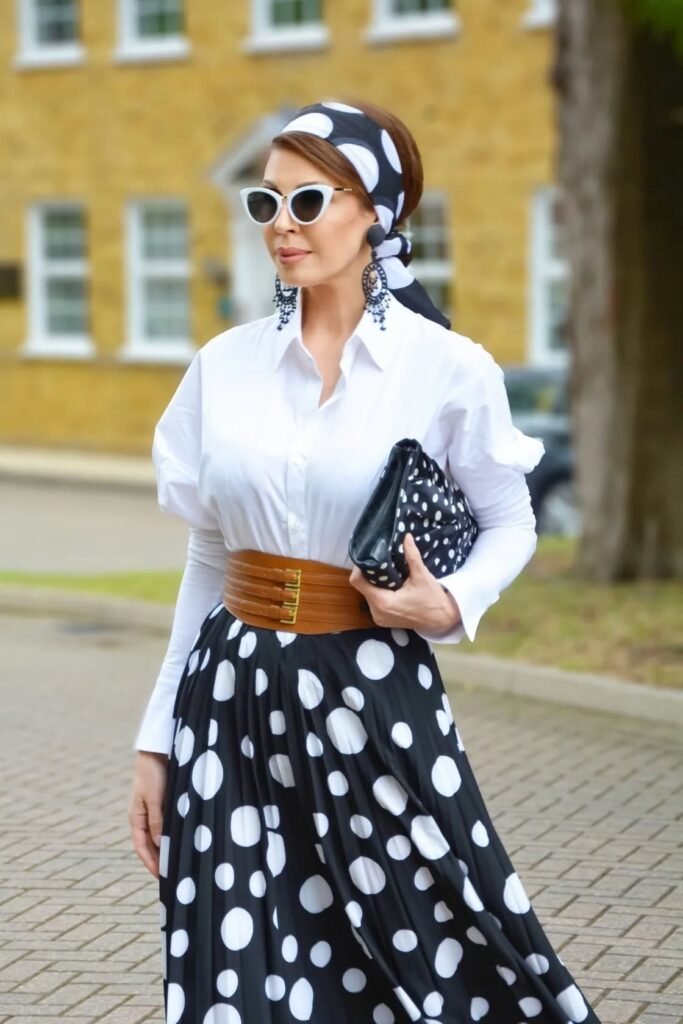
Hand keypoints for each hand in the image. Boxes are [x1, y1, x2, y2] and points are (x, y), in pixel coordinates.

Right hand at [128, 751, 167, 877]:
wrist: (157, 751)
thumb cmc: (153, 774)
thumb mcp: (155, 798)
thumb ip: (157, 821)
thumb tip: (159, 844)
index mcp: (136, 818)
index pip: (141, 847)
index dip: (150, 863)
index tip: (160, 877)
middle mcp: (143, 817)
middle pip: (150, 845)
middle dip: (158, 860)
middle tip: (172, 876)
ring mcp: (153, 811)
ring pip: (159, 836)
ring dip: (166, 849)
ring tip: (179, 863)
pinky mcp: (164, 804)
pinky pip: (167, 825)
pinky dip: (172, 836)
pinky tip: (182, 841)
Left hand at [349, 532, 461, 634]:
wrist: (443, 620)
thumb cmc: (433, 600)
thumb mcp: (422, 576)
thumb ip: (412, 556)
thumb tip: (406, 537)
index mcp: (383, 602)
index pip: (357, 581)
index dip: (360, 567)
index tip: (370, 557)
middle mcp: (376, 612)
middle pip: (362, 587)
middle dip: (369, 573)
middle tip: (380, 560)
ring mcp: (378, 618)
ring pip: (367, 593)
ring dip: (374, 582)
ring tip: (386, 571)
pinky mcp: (382, 619)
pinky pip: (374, 601)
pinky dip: (379, 591)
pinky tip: (389, 583)